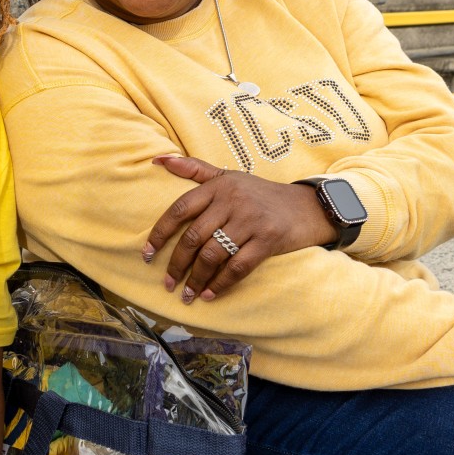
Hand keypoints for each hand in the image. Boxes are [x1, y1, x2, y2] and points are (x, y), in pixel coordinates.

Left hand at [143, 155, 335, 302]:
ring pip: (213, 255)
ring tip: (187, 294)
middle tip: (167, 282)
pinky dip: (221, 283)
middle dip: (176, 264)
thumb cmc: (260, 193)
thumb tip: (158, 160)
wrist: (306, 206)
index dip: (160, 233)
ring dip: (196, 279)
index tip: (148, 254)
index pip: (181, 209)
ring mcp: (251, 221)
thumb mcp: (229, 176)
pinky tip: (210, 294)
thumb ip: (194, 169)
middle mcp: (233, 201)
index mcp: (219, 186)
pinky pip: (238, 267)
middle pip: (194, 237)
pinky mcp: (268, 240)